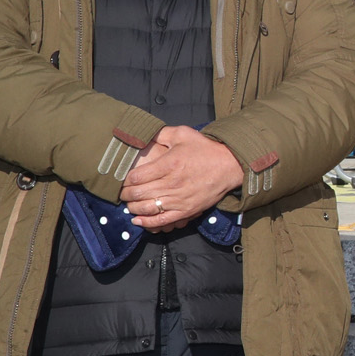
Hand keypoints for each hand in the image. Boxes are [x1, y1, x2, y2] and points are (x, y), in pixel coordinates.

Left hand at [120, 125, 244, 230]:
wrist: (230, 165)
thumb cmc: (206, 149)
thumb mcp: (183, 134)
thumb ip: (161, 133)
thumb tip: (142, 134)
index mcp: (169, 164)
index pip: (136, 177)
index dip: (125, 180)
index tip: (124, 180)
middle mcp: (172, 183)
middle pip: (138, 193)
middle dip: (126, 195)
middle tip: (123, 193)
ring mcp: (179, 199)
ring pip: (147, 208)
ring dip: (133, 208)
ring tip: (130, 204)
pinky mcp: (187, 210)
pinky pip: (162, 220)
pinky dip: (147, 222)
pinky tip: (137, 221)